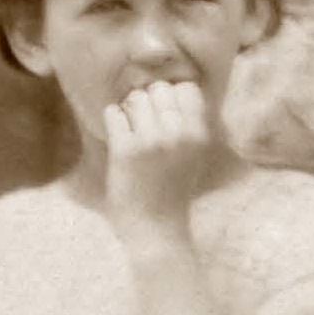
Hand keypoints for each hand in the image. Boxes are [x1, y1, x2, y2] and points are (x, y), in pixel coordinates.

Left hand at [102, 79, 218, 232]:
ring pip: (136, 98)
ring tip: (130, 125)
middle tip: (143, 120)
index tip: (163, 110)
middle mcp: (179, 133)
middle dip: (149, 99)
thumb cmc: (174, 188)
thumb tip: (173, 88)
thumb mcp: (195, 154)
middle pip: (160, 89)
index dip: (173, 95)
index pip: (187, 89)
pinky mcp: (125, 150)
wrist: (155, 226)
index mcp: (200, 133)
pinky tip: (118, 133)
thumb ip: (190, 124)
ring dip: (129, 108)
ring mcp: (152, 140)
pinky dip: (113, 118)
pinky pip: (114, 114)